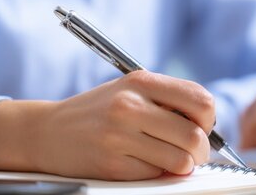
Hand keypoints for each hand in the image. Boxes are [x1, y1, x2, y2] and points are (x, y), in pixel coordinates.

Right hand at [0, 70, 214, 179]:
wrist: (46, 131)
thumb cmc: (98, 110)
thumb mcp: (130, 89)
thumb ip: (168, 100)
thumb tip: (208, 127)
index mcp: (141, 82)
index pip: (201, 101)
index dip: (209, 119)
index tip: (201, 127)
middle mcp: (130, 106)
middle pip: (194, 136)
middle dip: (201, 150)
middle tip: (193, 153)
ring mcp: (119, 136)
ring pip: (179, 160)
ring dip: (182, 165)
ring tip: (170, 159)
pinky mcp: (111, 164)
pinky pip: (154, 174)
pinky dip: (156, 173)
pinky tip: (141, 162)